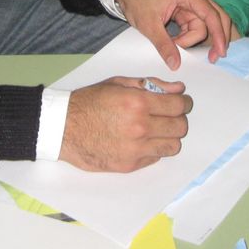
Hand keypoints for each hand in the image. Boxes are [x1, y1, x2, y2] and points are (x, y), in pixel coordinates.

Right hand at [59, 76, 190, 171]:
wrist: (63, 128)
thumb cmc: (89, 101)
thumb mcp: (119, 83)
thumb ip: (151, 84)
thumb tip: (178, 88)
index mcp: (138, 103)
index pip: (178, 106)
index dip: (185, 103)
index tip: (183, 102)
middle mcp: (140, 127)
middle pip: (180, 128)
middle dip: (180, 119)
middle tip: (171, 115)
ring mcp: (135, 149)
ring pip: (173, 146)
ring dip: (170, 136)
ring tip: (159, 129)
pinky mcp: (129, 165)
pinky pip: (156, 158)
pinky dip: (155, 149)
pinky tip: (143, 139)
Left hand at [114, 0, 230, 67]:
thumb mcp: (148, 24)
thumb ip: (164, 44)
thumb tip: (175, 64)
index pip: (211, 15)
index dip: (219, 35)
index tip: (220, 52)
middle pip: (215, 17)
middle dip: (216, 37)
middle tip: (213, 58)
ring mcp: (190, 2)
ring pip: (203, 25)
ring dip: (193, 39)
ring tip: (175, 46)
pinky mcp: (184, 9)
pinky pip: (193, 25)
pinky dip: (188, 36)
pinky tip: (177, 43)